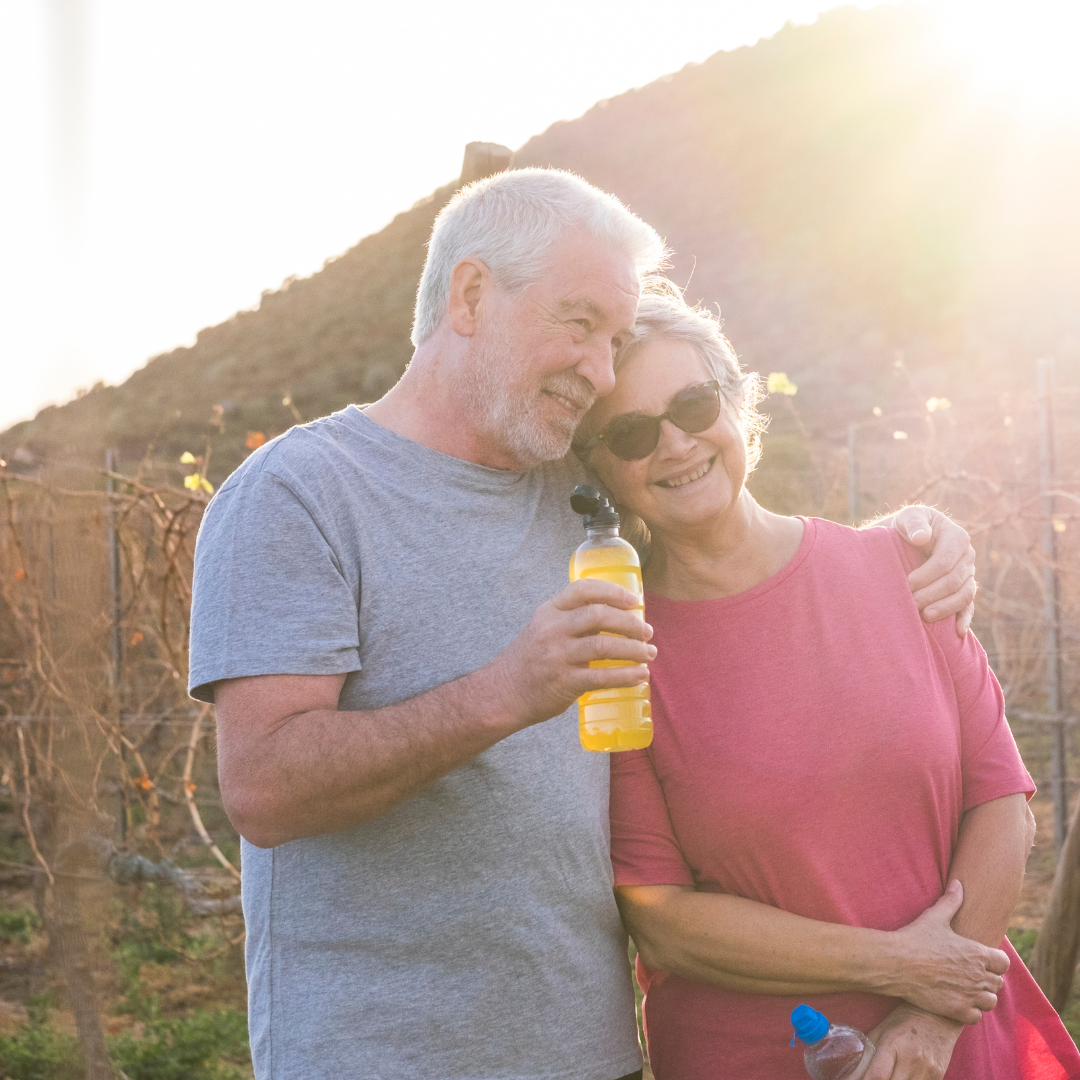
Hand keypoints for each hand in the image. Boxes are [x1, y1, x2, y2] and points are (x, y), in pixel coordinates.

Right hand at [489, 579, 654, 728]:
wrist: (503, 693)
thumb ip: (573, 620)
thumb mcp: (544, 628)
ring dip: (633, 650)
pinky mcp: (564, 683)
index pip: (582, 590)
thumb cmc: (531, 660)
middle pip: (599, 616)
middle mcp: (552, 630)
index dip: (612, 592)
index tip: (634, 601)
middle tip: (648, 632)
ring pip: (604, 646)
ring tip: (649, 654)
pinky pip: (602, 677)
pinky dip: (626, 676)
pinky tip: (640, 676)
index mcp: (549, 611)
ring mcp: (557, 656)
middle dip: (630, 623)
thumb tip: (618, 618)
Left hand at [864, 1003, 962, 1079]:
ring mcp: (928, 1069)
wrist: (937, 1015)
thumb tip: (850, 1076)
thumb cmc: (903, 1021)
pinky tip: (903, 1076)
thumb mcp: (881, 1031)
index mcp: (892, 1043)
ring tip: (889, 1075)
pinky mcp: (939, 1076)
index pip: (877, 1075)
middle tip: (876, 1078)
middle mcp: (911, 1058)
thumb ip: (866, 1054)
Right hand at [885, 880, 1007, 1023]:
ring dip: (981, 996)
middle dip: (986, 979)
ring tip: (966, 989)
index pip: (1003, 963)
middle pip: (997, 983)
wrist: (896, 963)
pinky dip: (970, 1011)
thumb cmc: (916, 938)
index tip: (981, 960)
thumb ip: (951, 901)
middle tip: (969, 974)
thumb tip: (959, 884)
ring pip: (990, 1001)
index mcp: (977, 953)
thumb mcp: (934, 917)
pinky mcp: (958, 1010)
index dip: (994, 962)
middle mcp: (978, 975)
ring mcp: (969, 995)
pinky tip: (957, 1001)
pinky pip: (976, 1016)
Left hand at [893, 506, 975, 635]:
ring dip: (944, 608)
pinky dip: (964, 618)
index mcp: (956, 537)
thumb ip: (914, 523)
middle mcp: (967, 556)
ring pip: (963, 595)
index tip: (906, 584)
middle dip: (931, 594)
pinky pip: (968, 605)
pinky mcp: (963, 589)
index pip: (945, 561)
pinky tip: (958, 632)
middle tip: (909, 604)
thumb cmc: (907, 526)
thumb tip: (921, 537)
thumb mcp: (908, 517)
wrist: (907, 538)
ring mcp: (968, 574)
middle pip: (953, 581)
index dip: (926, 575)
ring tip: (924, 617)